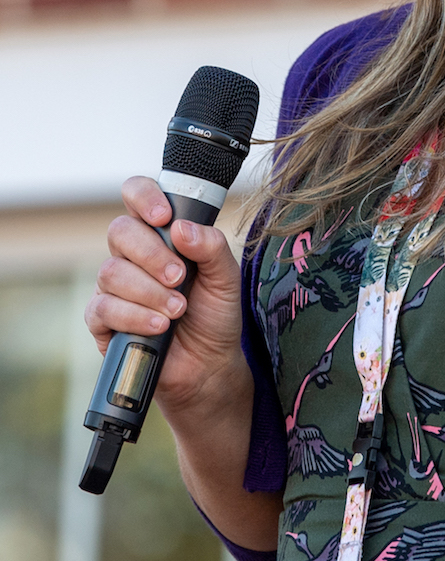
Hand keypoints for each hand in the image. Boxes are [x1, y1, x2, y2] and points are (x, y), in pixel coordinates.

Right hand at [85, 175, 243, 415]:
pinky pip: (103, 308)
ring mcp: (114, 287)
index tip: (164, 217)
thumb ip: (211, 247)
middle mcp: (132, 255)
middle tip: (179, 277)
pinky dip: (135, 316)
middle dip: (152, 254)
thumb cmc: (214, 315)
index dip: (144, 196)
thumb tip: (181, 228)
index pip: (136, 195)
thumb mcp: (226, 277)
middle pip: (120, 231)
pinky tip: (159, 325)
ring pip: (111, 272)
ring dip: (149, 292)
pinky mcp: (102, 320)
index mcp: (160, 234)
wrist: (208, 365)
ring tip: (178, 310)